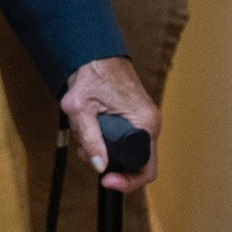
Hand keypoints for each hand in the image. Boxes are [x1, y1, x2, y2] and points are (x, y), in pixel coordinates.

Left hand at [63, 57, 160, 191]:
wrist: (95, 51)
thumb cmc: (91, 73)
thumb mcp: (81, 108)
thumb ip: (89, 138)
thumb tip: (99, 166)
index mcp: (145, 123)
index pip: (146, 169)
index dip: (126, 181)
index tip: (105, 180)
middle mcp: (150, 123)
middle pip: (133, 161)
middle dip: (108, 163)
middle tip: (86, 153)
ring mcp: (143, 120)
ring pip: (126, 150)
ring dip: (103, 149)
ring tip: (83, 135)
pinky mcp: (134, 116)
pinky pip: (124, 138)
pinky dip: (106, 139)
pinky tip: (90, 128)